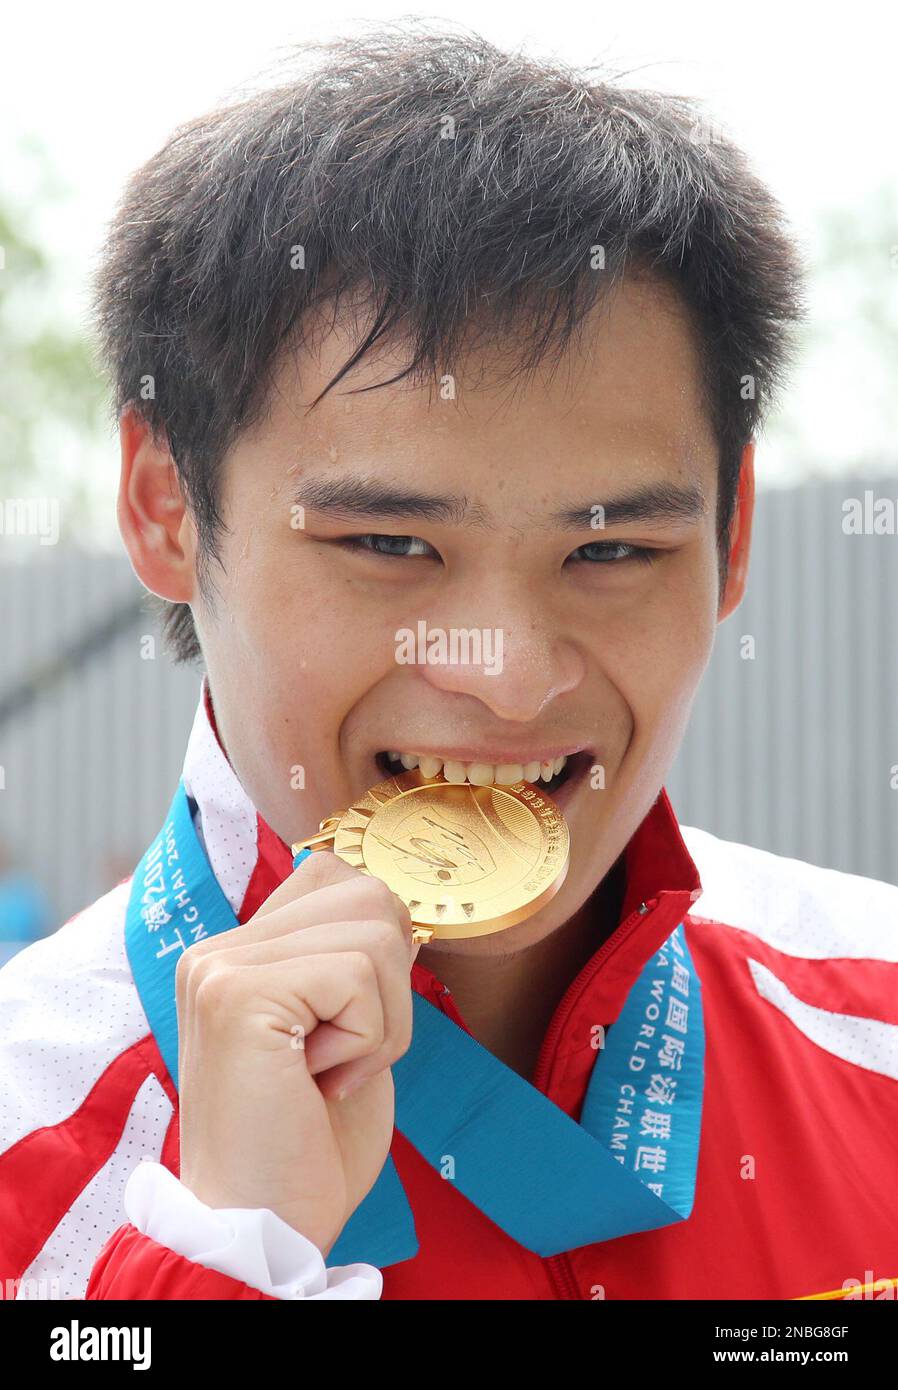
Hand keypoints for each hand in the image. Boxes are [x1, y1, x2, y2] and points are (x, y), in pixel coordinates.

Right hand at [175, 851, 419, 1256]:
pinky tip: (322, 1081)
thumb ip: (351, 960)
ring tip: (332, 1071)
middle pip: (367, 894)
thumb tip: (395, 908)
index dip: (377, 948)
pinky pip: (358, 975)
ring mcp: (220, 966)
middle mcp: (217, 948)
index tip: (347, 1027)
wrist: (267, 1228)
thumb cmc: (310, 1143)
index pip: (335, 877)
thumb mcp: (340, 1030)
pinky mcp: (236, 994)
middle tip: (344, 1056)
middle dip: (391, 985)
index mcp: (236, 952)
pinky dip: (368, 1038)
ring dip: (383, 1018)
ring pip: (374, 930)